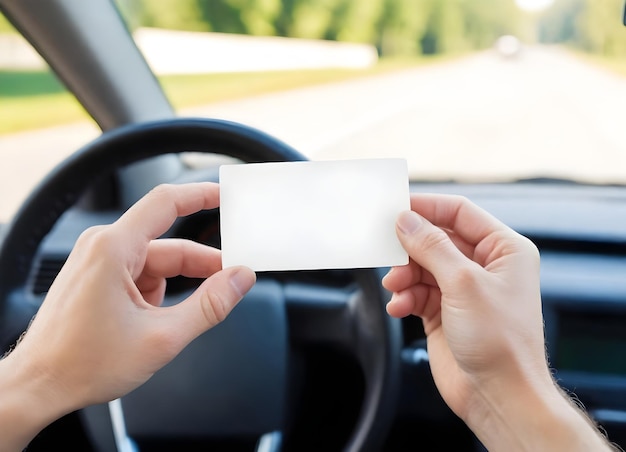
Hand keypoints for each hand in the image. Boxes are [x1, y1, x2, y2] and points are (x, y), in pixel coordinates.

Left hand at [0, 183, 255, 450]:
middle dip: (202, 266)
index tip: (227, 195)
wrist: (38, 386)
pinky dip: (157, 296)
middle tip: (232, 282)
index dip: (202, 195)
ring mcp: (99, 263)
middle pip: (169, 245)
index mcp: (113, 248)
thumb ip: (210, 305)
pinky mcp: (98, 278)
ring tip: (174, 324)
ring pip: (157, 265)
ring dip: (176, 289)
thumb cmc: (81, 363)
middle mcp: (103, 247)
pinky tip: (153, 324)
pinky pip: (141, 276)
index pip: (167, 202)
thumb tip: (240, 279)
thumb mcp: (162, 337)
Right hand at [383, 193, 611, 449]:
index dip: (427, 207)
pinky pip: (417, 292)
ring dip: (405, 275)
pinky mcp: (445, 311)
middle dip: (411, 248)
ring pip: (422, 266)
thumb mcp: (463, 283)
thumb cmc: (500, 341)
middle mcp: (485, 266)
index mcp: (504, 249)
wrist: (498, 394)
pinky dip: (405, 297)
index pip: (460, 213)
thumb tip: (406, 220)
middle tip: (388, 249)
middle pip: (437, 239)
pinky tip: (399, 307)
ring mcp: (464, 290)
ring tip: (396, 287)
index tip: (397, 207)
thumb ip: (431, 246)